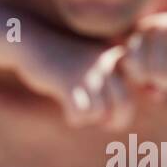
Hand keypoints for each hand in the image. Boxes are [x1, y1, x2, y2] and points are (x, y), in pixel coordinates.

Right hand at [19, 30, 134, 128]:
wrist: (33, 42)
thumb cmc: (63, 60)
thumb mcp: (92, 65)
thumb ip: (110, 82)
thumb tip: (118, 120)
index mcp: (115, 57)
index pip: (133, 91)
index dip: (123, 112)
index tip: (110, 116)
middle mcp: (106, 63)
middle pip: (124, 105)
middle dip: (115, 121)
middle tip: (103, 124)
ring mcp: (87, 72)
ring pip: (99, 112)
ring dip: (88, 118)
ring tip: (77, 111)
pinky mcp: (68, 81)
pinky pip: (80, 113)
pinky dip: (74, 118)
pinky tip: (67, 112)